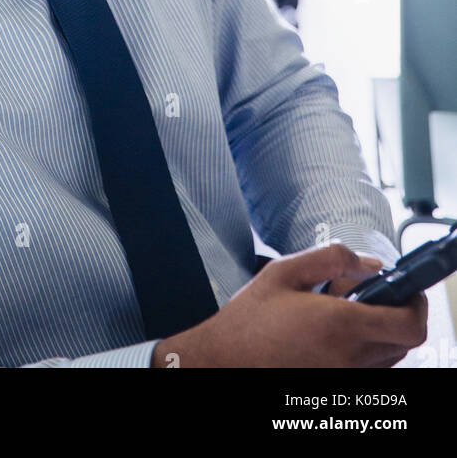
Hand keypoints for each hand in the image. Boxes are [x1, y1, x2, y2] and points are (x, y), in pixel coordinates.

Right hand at [151, 244, 427, 367]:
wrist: (226, 361)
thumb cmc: (250, 318)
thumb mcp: (285, 271)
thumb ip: (331, 258)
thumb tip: (369, 263)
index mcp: (340, 326)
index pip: (408, 324)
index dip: (417, 303)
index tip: (407, 288)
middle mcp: (350, 358)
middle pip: (406, 340)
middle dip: (399, 311)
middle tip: (371, 292)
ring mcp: (346, 377)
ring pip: (391, 355)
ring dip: (383, 330)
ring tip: (345, 311)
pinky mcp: (338, 386)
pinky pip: (372, 367)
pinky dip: (368, 347)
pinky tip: (336, 331)